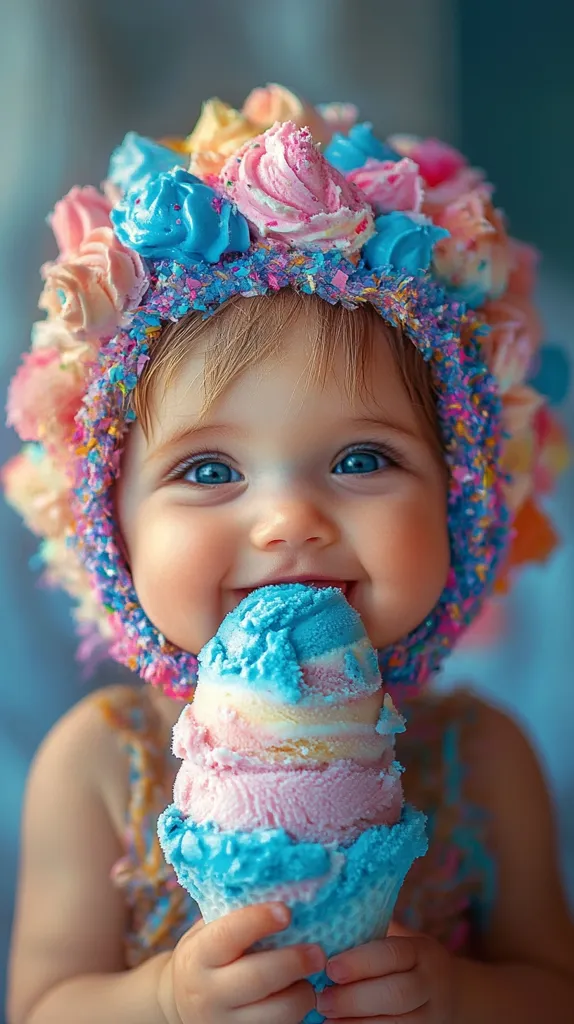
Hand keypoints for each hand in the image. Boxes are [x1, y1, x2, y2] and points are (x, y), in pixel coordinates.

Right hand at [156, 901, 325, 1023]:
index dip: (259, 920)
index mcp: (198, 956)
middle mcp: (207, 993)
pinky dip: (298, 1014)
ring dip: (302, 993)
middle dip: (295, 962)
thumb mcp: (208, 932)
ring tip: (309, 978)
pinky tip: (299, 997)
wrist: (180, 1003)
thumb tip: (283, 882)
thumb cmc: (207, 956)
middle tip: (319, 951)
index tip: (286, 910)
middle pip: (259, 978)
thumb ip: (235, 915)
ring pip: (277, 1013)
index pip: (229, 934)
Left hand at [315, 920, 455, 1022]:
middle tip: (322, 999)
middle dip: (354, 999)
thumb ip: (372, 934)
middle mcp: (429, 984)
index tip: (330, 968)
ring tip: (326, 1018)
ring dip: (356, 1023)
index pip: (392, 954)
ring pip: (395, 1023)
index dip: (360, 963)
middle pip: (395, 994)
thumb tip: (327, 926)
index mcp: (422, 951)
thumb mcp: (402, 939)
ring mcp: (429, 1015)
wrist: (453, 994)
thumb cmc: (413, 960)